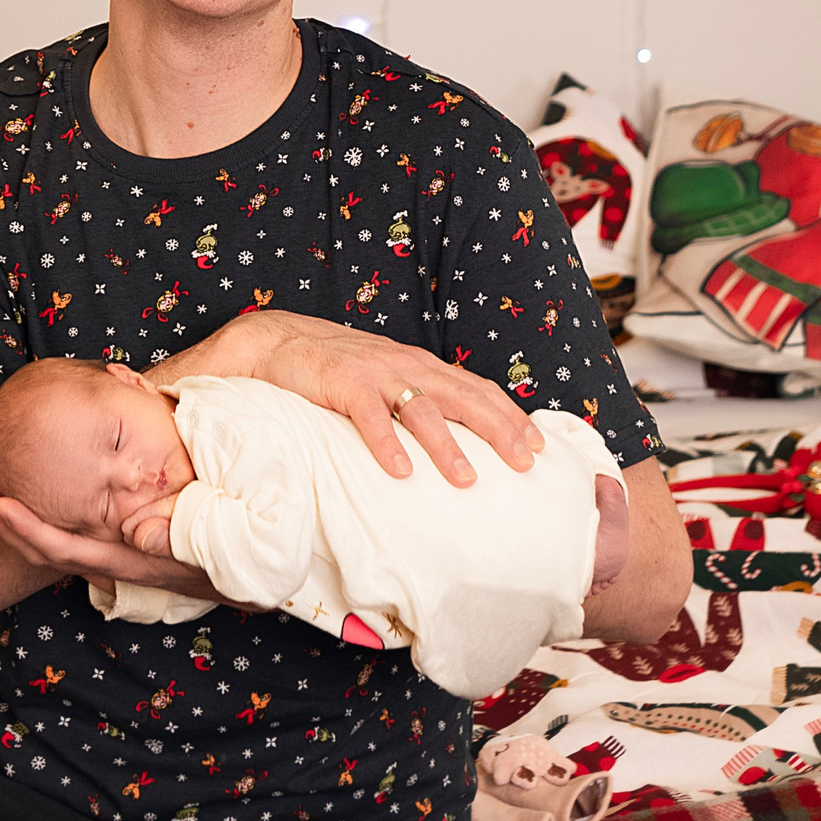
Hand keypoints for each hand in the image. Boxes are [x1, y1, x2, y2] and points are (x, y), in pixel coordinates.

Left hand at [0, 481, 217, 600]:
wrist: (254, 572)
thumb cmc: (236, 548)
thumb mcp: (216, 538)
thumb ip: (181, 534)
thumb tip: (139, 534)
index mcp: (129, 559)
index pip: (64, 548)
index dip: (26, 527)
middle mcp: (114, 561)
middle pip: (45, 550)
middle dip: (5, 524)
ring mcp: (115, 555)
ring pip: (54, 543)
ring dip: (16, 522)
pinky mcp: (120, 546)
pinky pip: (71, 536)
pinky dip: (42, 519)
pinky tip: (29, 503)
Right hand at [253, 315, 543, 483]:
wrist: (281, 342)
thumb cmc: (341, 369)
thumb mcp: (390, 377)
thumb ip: (420, 398)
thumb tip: (458, 440)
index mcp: (423, 366)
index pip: (478, 389)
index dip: (510, 415)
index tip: (539, 446)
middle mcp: (407, 366)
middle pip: (464, 397)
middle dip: (498, 430)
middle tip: (524, 463)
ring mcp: (376, 374)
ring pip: (422, 409)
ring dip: (446, 446)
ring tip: (468, 479)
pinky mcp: (343, 384)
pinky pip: (370, 417)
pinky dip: (387, 444)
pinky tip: (401, 472)